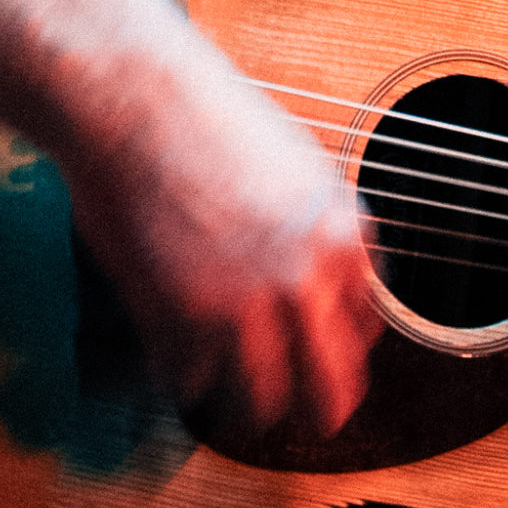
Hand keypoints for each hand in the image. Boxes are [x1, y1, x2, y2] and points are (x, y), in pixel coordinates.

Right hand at [58, 26, 383, 439]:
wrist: (141, 100)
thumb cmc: (210, 119)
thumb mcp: (301, 168)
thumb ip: (322, 233)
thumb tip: (328, 292)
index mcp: (343, 236)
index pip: (366, 331)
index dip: (334, 343)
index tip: (312, 347)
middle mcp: (306, 279)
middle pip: (330, 393)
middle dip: (311, 406)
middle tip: (287, 407)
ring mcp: (246, 308)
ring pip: (259, 406)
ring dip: (239, 403)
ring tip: (221, 387)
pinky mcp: (184, 323)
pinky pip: (189, 384)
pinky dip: (180, 373)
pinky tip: (172, 348)